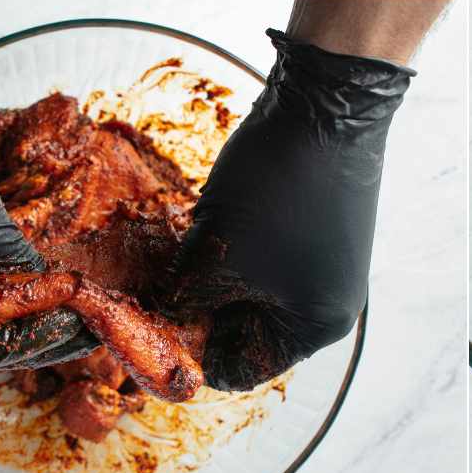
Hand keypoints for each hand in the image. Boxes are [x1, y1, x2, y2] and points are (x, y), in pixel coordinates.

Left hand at [163, 29, 413, 390]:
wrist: (326, 102)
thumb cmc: (277, 189)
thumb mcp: (215, 255)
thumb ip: (182, 298)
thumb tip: (156, 315)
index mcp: (314, 326)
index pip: (238, 369)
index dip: (185, 354)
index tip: (141, 334)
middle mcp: (329, 301)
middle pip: (245, 328)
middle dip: (196, 309)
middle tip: (149, 291)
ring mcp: (326, 260)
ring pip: (250, 286)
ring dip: (211, 274)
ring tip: (176, 251)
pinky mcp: (318, 225)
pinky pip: (265, 254)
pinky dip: (232, 247)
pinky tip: (206, 223)